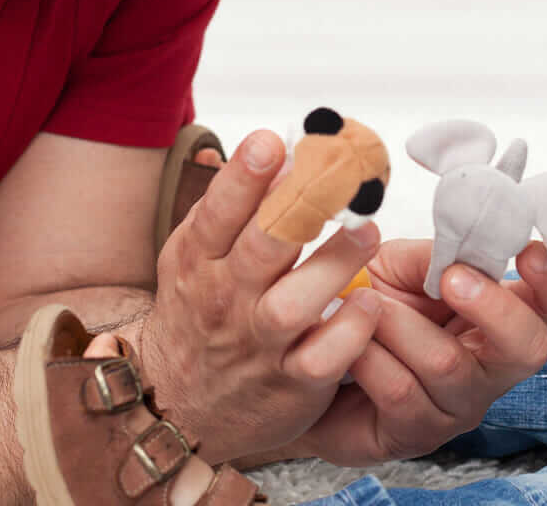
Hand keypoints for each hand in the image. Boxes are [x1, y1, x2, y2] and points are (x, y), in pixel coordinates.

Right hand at [129, 130, 386, 463]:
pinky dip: (348, 331)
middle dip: (301, 207)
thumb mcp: (195, 254)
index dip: (244, 177)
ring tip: (368, 232)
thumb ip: (230, 203)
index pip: (218, 214)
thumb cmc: (200, 311)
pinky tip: (369, 303)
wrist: (177, 404)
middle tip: (340, 175)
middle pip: (262, 250)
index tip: (273, 142)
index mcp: (201, 260)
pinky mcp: (291, 383)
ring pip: (294, 304)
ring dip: (334, 264)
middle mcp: (227, 300)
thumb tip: (276, 145)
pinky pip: (324, 358)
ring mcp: (259, 344)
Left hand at [279, 237, 546, 464]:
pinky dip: (371, 354)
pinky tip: (352, 341)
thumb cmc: (367, 305)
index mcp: (500, 316)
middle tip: (451, 279)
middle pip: (530, 348)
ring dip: (401, 323)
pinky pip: (401, 390)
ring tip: (367, 302)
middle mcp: (491, 366)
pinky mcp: (416, 433)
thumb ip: (437, 253)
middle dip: (493, 307)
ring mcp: (458, 405)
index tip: (530, 252)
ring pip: (448, 364)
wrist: (313, 356)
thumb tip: (466, 237)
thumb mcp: (400, 264)